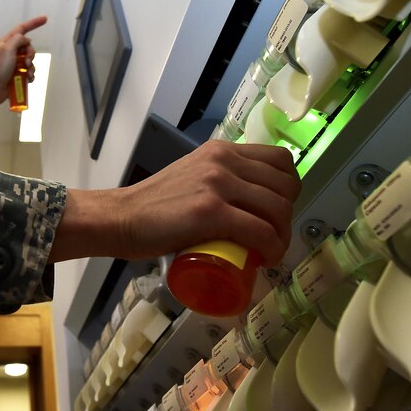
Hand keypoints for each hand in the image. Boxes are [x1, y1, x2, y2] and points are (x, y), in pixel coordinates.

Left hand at [0, 16, 47, 125]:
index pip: (22, 29)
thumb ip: (18, 40)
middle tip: (26, 62)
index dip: (34, 23)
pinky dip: (30, 75)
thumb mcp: (7, 49)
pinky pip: (29, 71)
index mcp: (6, 43)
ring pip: (30, 60)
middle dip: (30, 54)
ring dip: (31, 67)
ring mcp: (14, 63)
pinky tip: (28, 79)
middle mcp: (10, 51)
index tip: (45, 19)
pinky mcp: (17, 74)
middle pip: (28, 46)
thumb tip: (26, 40)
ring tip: (27, 74)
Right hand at [50, 141, 300, 265]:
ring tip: (271, 252)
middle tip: (272, 238)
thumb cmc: (153, 206)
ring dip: (283, 236)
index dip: (289, 189)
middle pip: (285, 186)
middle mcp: (224, 161)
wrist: (121, 218)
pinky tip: (268, 259)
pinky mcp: (212, 212)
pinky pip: (260, 231)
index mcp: (222, 151)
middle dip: (287, 218)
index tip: (277, 213)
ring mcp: (218, 184)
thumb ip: (213, 178)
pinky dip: (273, 248)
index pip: (280, 160)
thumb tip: (239, 200)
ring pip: (277, 209)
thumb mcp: (192, 177)